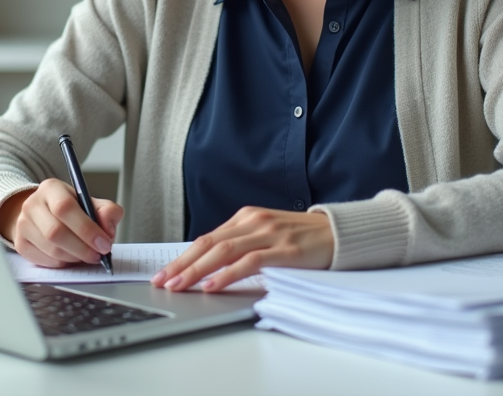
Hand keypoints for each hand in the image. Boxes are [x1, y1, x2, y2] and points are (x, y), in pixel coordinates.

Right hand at [0, 178, 123, 268]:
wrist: (44, 214)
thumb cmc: (71, 210)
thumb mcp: (91, 203)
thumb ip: (107, 211)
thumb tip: (108, 228)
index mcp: (51, 188)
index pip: (65, 208)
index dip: (86, 229)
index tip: (104, 243)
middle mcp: (32, 204)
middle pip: (55, 231)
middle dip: (82, 248)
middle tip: (98, 255)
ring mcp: (23, 224)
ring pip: (50, 249)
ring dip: (74, 257)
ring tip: (86, 255)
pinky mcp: (20, 243)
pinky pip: (44, 261)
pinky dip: (63, 263)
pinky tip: (71, 257)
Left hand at [151, 206, 333, 291]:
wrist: (340, 233)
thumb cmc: (302, 239)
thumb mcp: (267, 237)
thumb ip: (242, 246)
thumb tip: (209, 268)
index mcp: (246, 217)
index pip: (206, 239)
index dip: (182, 257)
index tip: (164, 272)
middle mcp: (254, 221)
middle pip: (209, 244)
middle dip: (182, 264)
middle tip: (162, 281)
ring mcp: (269, 234)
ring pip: (224, 251)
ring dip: (197, 270)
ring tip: (179, 286)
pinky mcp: (285, 249)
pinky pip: (249, 262)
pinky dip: (227, 274)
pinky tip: (213, 285)